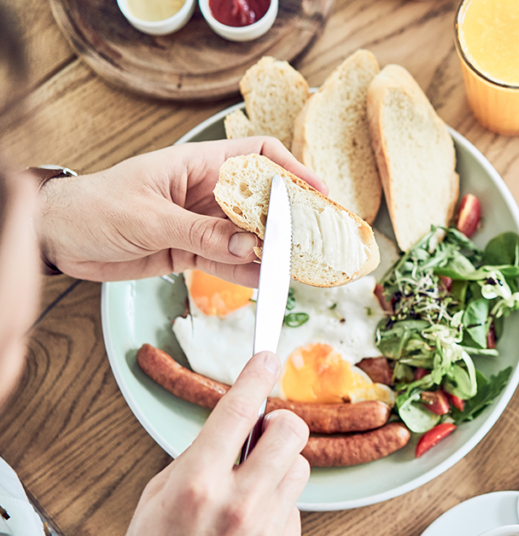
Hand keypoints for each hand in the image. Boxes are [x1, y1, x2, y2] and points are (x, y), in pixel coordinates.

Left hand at [37, 137, 326, 286]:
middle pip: (262, 201)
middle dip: (290, 218)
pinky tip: (264, 283)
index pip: (259, 156)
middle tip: (315, 239)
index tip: (318, 191)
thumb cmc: (95, 206)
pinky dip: (247, 273)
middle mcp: (207, 192)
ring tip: (296, 268)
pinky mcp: (191, 251)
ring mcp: (202, 223)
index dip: (292, 169)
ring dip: (272, 252)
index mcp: (199, 165)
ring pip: (249, 236)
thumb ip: (202, 232)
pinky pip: (229, 262)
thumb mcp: (149, 216)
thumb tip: (249, 248)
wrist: (57, 236)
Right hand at [127, 352, 309, 535]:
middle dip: (277, 426)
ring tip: (250, 486)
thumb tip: (233, 427)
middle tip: (258, 437)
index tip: (265, 356)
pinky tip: (251, 518)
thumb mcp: (160, 496)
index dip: (255, 376)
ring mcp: (267, 525)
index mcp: (199, 483)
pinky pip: (296, 502)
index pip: (238, 410)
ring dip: (280, 466)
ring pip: (300, 465)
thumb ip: (198, 458)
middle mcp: (240, 502)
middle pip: (290, 430)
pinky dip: (279, 502)